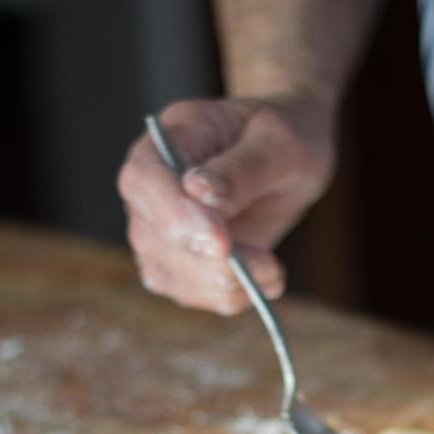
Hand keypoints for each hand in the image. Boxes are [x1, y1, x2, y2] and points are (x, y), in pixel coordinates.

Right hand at [116, 94, 334, 313]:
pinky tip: (268, 278)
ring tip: (273, 269)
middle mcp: (152, 188)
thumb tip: (198, 191)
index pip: (144, 180)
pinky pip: (192, 293)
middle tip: (266, 263)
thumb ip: (239, 169)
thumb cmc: (283, 137)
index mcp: (167, 140)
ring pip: (167, 274)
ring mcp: (159, 229)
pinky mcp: (179, 263)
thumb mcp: (278, 143)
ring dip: (224, 284)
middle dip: (208, 261)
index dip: (175, 216)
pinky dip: (231, 295)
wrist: (289, 157)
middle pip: (150, 237)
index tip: (222, 242)